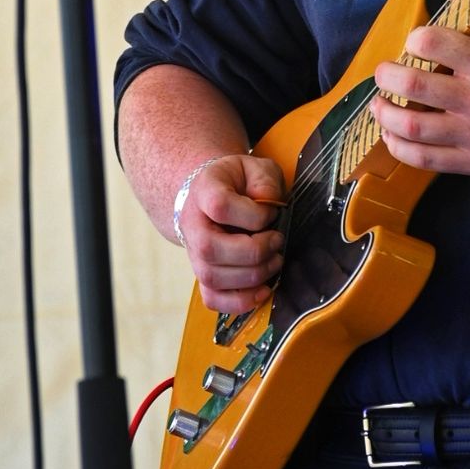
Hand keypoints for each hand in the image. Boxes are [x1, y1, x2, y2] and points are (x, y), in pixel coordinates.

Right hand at [177, 154, 285, 313]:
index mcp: (204, 191)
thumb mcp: (255, 166)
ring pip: (212, 277)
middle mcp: (193, 224)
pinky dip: (239, 302)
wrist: (211, 195)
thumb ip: (265, 180)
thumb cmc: (237, 182)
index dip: (252, 215)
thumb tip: (269, 205)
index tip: (271, 213)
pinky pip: (212, 298)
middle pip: (211, 248)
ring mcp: (194, 252)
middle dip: (254, 252)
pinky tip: (262, 290)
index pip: (220, 206)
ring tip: (274, 262)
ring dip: (252, 276)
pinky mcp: (203, 274)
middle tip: (277, 242)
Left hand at [371, 0, 469, 180]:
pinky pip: (425, 159)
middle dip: (387, 75)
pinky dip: (399, 146)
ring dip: (385, 113)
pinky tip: (391, 134)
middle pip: (414, 84)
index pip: (435, 43)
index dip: (415, 38)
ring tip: (378, 104)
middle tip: (383, 72)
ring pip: (413, 126)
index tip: (413, 41)